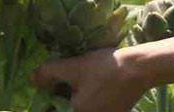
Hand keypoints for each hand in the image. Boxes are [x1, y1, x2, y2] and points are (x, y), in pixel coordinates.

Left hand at [30, 48, 147, 111]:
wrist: (141, 69)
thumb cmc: (105, 69)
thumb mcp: (74, 67)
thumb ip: (49, 73)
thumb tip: (32, 79)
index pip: (53, 110)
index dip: (47, 99)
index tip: (43, 90)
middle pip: (68, 108)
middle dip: (63, 95)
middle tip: (66, 78)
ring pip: (81, 107)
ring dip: (77, 96)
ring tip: (84, 77)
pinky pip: (94, 106)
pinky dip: (91, 96)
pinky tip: (97, 81)